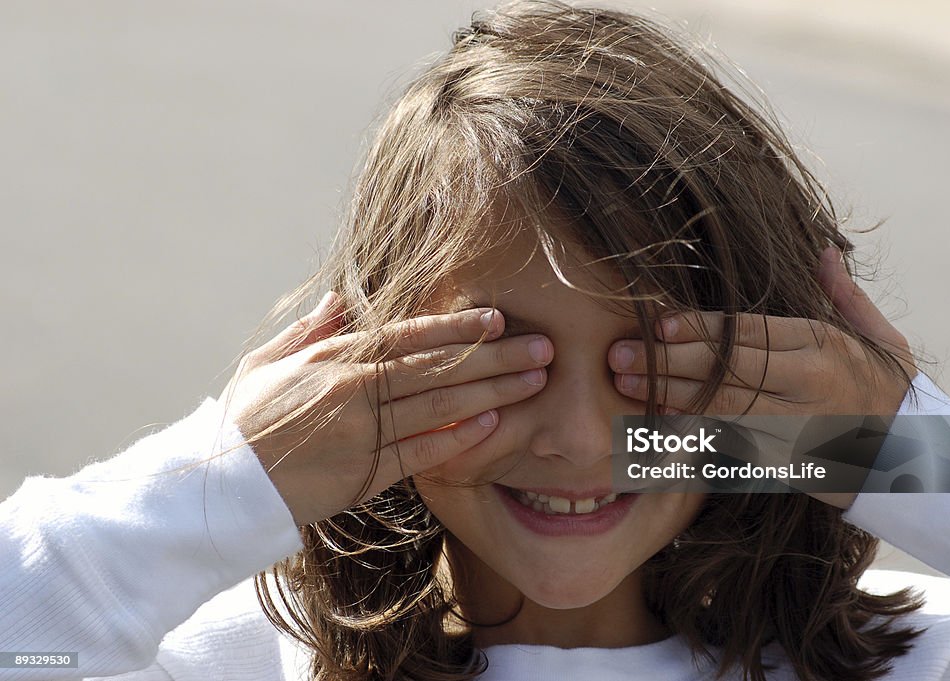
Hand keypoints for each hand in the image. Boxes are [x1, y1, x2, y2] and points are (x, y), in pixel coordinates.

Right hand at [218, 293, 551, 525]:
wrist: (224, 485)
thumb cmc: (245, 420)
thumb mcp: (268, 362)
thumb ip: (310, 330)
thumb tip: (340, 301)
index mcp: (334, 356)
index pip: (410, 335)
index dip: (458, 326)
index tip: (498, 318)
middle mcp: (354, 388)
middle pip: (439, 367)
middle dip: (496, 355)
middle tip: (543, 348)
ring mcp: (362, 432)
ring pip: (441, 406)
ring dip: (493, 391)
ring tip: (534, 381)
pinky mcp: (365, 473)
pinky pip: (421, 452)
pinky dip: (459, 438)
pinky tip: (494, 424)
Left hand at [607, 247, 916, 507]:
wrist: (912, 460)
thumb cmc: (889, 390)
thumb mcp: (882, 338)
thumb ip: (845, 297)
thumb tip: (823, 250)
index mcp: (824, 347)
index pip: (752, 334)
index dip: (702, 329)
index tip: (659, 325)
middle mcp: (807, 385)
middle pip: (728, 370)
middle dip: (669, 362)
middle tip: (618, 356)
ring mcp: (793, 427)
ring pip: (722, 409)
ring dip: (668, 397)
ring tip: (624, 386)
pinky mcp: (783, 460)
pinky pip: (730, 444)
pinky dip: (690, 432)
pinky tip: (653, 422)